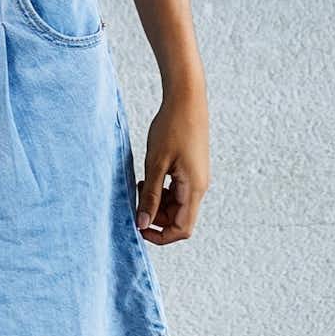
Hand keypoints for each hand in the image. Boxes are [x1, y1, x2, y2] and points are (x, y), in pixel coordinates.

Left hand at [135, 88, 209, 244]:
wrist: (187, 99)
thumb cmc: (172, 128)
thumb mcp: (155, 164)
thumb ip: (149, 196)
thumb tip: (143, 224)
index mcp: (194, 188)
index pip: (182, 229)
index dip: (160, 235)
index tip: (138, 226)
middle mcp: (199, 186)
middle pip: (179, 219)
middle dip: (156, 217)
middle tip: (135, 202)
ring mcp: (196, 178)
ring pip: (177, 205)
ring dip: (157, 203)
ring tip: (140, 186)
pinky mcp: (191, 169)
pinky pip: (176, 191)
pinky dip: (161, 191)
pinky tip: (147, 178)